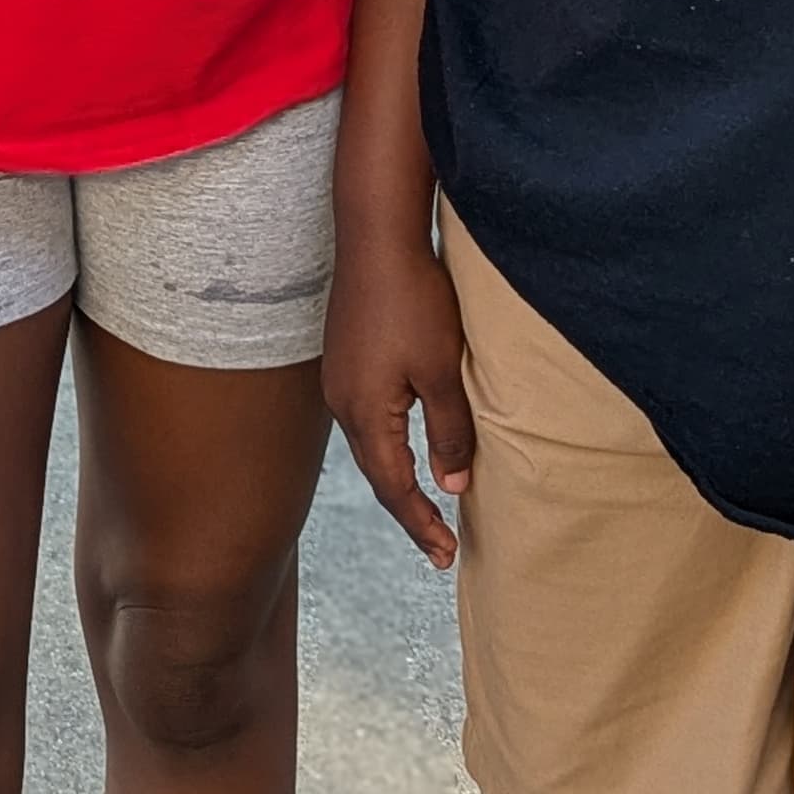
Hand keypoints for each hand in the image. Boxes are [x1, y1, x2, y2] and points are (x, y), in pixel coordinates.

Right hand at [325, 216, 473, 569]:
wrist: (376, 238)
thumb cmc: (413, 300)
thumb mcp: (442, 370)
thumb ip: (449, 431)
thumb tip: (453, 484)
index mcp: (365, 412)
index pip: (394, 487)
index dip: (421, 524)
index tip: (446, 555)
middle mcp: (343, 402)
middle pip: (377, 474)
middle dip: (409, 510)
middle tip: (441, 543)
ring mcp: (340, 379)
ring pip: (371, 446)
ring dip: (398, 478)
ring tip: (427, 502)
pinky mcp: (345, 359)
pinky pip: (366, 418)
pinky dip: (389, 445)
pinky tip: (406, 445)